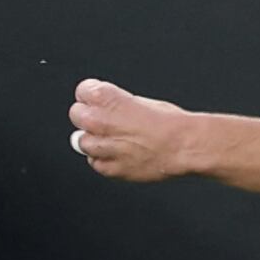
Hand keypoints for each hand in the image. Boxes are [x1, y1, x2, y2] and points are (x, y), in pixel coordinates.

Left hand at [69, 77, 206, 182]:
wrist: (183, 146)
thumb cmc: (169, 122)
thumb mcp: (139, 101)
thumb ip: (115, 105)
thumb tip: (105, 109)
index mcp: (106, 98)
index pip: (82, 92)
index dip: (92, 95)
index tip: (98, 101)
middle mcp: (99, 121)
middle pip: (76, 115)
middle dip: (88, 116)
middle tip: (104, 121)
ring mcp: (102, 146)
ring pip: (81, 142)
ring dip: (95, 140)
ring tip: (115, 140)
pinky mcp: (109, 168)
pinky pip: (95, 162)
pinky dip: (104, 159)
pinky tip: (120, 154)